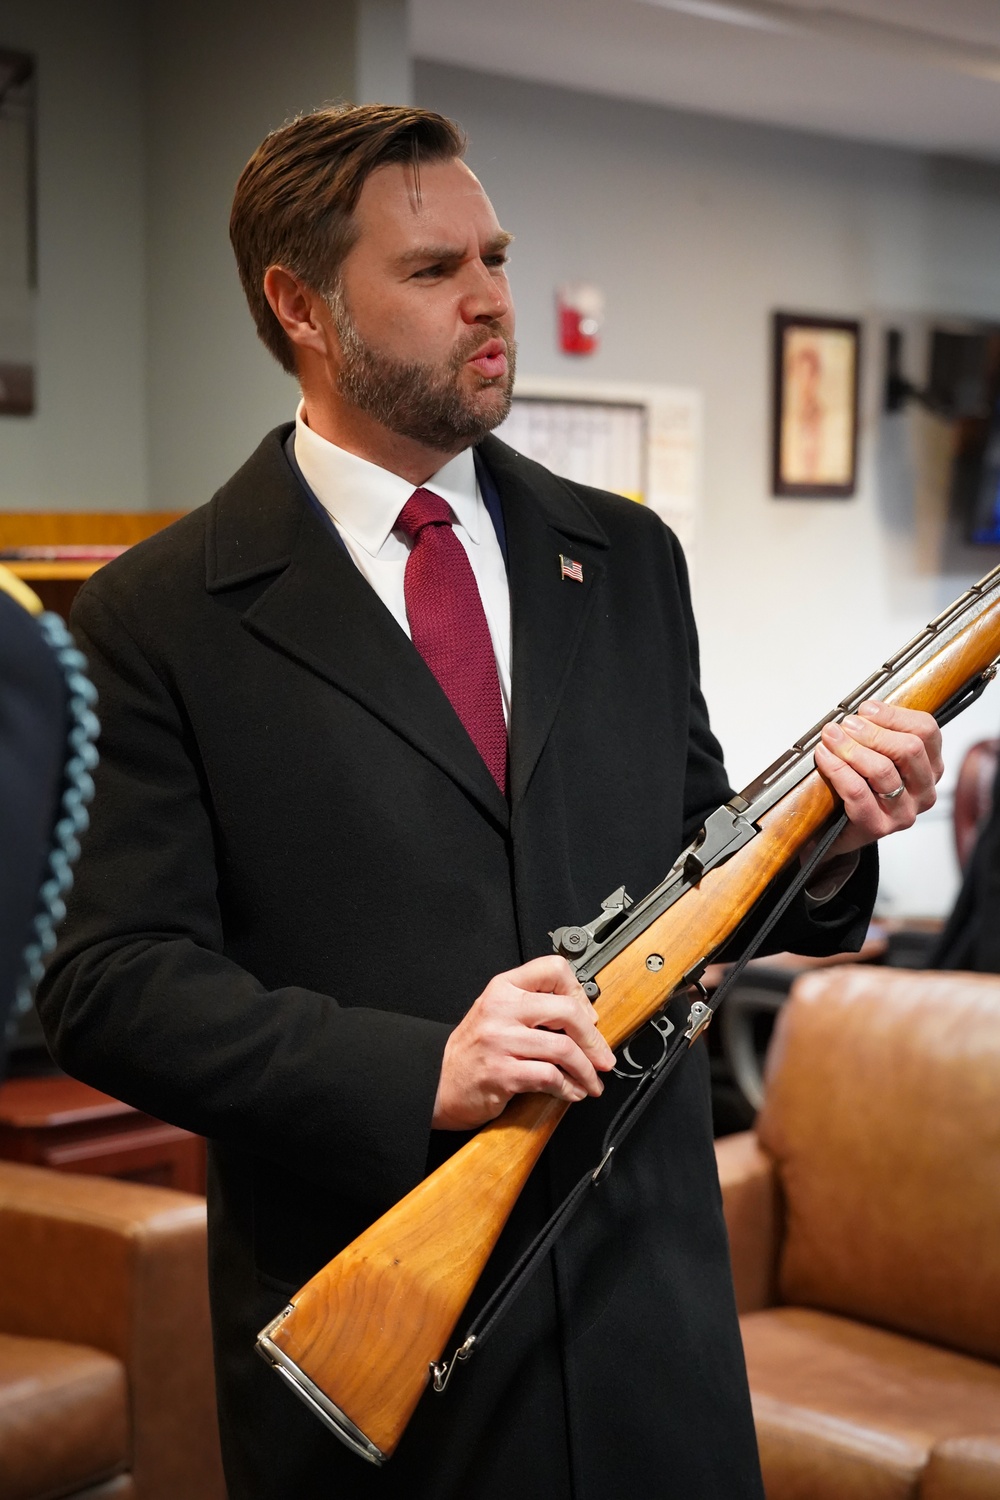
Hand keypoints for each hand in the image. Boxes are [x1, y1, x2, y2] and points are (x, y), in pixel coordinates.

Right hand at [432, 955, 616, 1130]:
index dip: (579, 992)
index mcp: (503, 989)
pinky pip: (549, 1077)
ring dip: (586, 1070)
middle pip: (567, 1011)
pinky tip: (571, 1092)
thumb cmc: (474, 1050)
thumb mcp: (497, 1013)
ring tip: (591, 1081)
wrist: (438, 1081)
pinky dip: (568, 1088)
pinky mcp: (501, 1073)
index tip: (588, 1016)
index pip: (553, 969)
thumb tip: (583, 1015)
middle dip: (593, 1039)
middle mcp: (501, 1010)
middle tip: (602, 1056)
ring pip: (563, 1048)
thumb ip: (532, 1007)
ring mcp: (500, 1041)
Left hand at [812, 700, 942, 860]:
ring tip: (831, 737)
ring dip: (851, 747)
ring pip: (882, 769)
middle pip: (908, 749)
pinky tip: (825, 757)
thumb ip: (878, 731)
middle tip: (846, 724)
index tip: (866, 709)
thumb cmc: (858, 787)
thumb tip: (864, 710)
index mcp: (930, 766)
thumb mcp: (875, 754)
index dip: (894, 715)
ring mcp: (904, 812)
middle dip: (872, 732)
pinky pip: (858, 791)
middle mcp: (924, 790)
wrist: (833, 831)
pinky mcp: (879, 827)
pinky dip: (838, 769)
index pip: (926, 731)